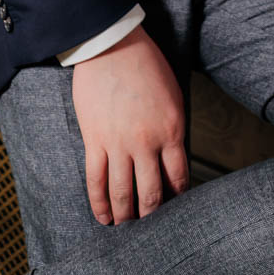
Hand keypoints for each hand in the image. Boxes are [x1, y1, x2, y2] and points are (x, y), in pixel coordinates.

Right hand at [70, 24, 188, 223]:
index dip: (177, 197)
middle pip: (151, 192)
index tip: (176, 209)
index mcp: (172, 130)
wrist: (113, 46)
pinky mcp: (94, 141)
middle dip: (152, 215)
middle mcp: (147, 142)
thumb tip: (170, 157)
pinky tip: (104, 217)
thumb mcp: (173, 96)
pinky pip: (95, 181)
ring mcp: (119, 144)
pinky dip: (99, 203)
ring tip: (127, 228)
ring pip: (122, 192)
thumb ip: (172, 128)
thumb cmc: (146, 65)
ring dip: (126, 216)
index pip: (178, 176)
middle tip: (152, 228)